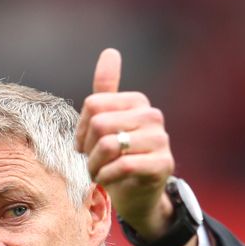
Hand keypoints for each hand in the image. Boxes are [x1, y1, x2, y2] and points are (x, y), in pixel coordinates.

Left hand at [75, 49, 175, 241]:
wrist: (137, 194)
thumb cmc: (117, 156)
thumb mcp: (108, 122)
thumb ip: (106, 89)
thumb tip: (110, 51)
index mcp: (137, 101)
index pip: (93, 105)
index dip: (81, 130)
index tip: (83, 146)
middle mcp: (152, 116)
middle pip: (99, 123)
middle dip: (88, 149)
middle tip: (91, 162)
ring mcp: (161, 140)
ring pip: (109, 144)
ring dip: (95, 165)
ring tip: (98, 172)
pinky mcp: (164, 164)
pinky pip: (124, 166)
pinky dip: (108, 177)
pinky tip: (108, 181)